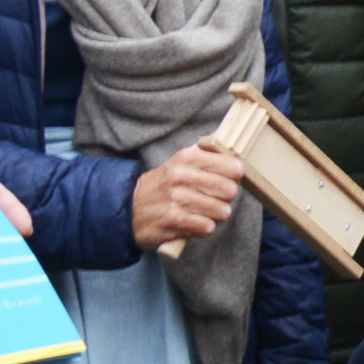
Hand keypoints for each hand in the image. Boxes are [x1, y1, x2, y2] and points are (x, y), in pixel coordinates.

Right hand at [130, 140, 247, 249]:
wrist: (128, 207)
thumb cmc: (162, 185)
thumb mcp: (180, 160)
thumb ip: (205, 150)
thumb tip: (223, 134)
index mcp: (187, 157)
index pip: (233, 166)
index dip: (234, 177)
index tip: (227, 179)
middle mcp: (181, 175)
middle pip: (230, 190)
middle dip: (226, 198)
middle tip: (215, 199)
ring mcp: (177, 199)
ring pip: (222, 211)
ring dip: (216, 215)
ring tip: (203, 211)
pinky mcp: (173, 221)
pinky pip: (207, 227)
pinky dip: (203, 228)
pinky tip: (194, 222)